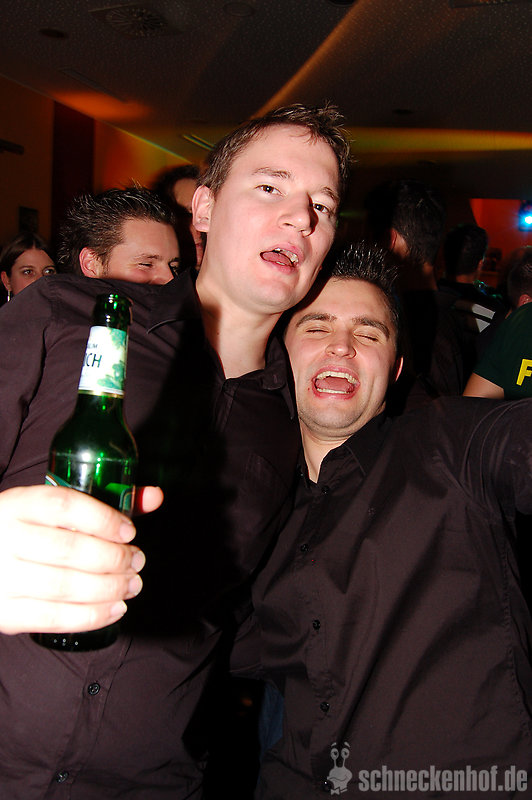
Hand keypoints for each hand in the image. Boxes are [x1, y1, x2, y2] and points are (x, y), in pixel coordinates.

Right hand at [0, 484, 161, 635]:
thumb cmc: (27, 532)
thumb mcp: (51, 509)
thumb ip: (104, 501)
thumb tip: (155, 497)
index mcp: (17, 504)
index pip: (64, 506)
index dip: (103, 519)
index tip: (130, 531)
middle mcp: (4, 538)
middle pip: (69, 549)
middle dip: (114, 559)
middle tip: (136, 561)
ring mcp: (1, 577)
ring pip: (65, 585)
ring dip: (109, 588)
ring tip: (132, 585)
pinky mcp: (4, 613)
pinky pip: (54, 618)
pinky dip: (92, 616)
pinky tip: (116, 608)